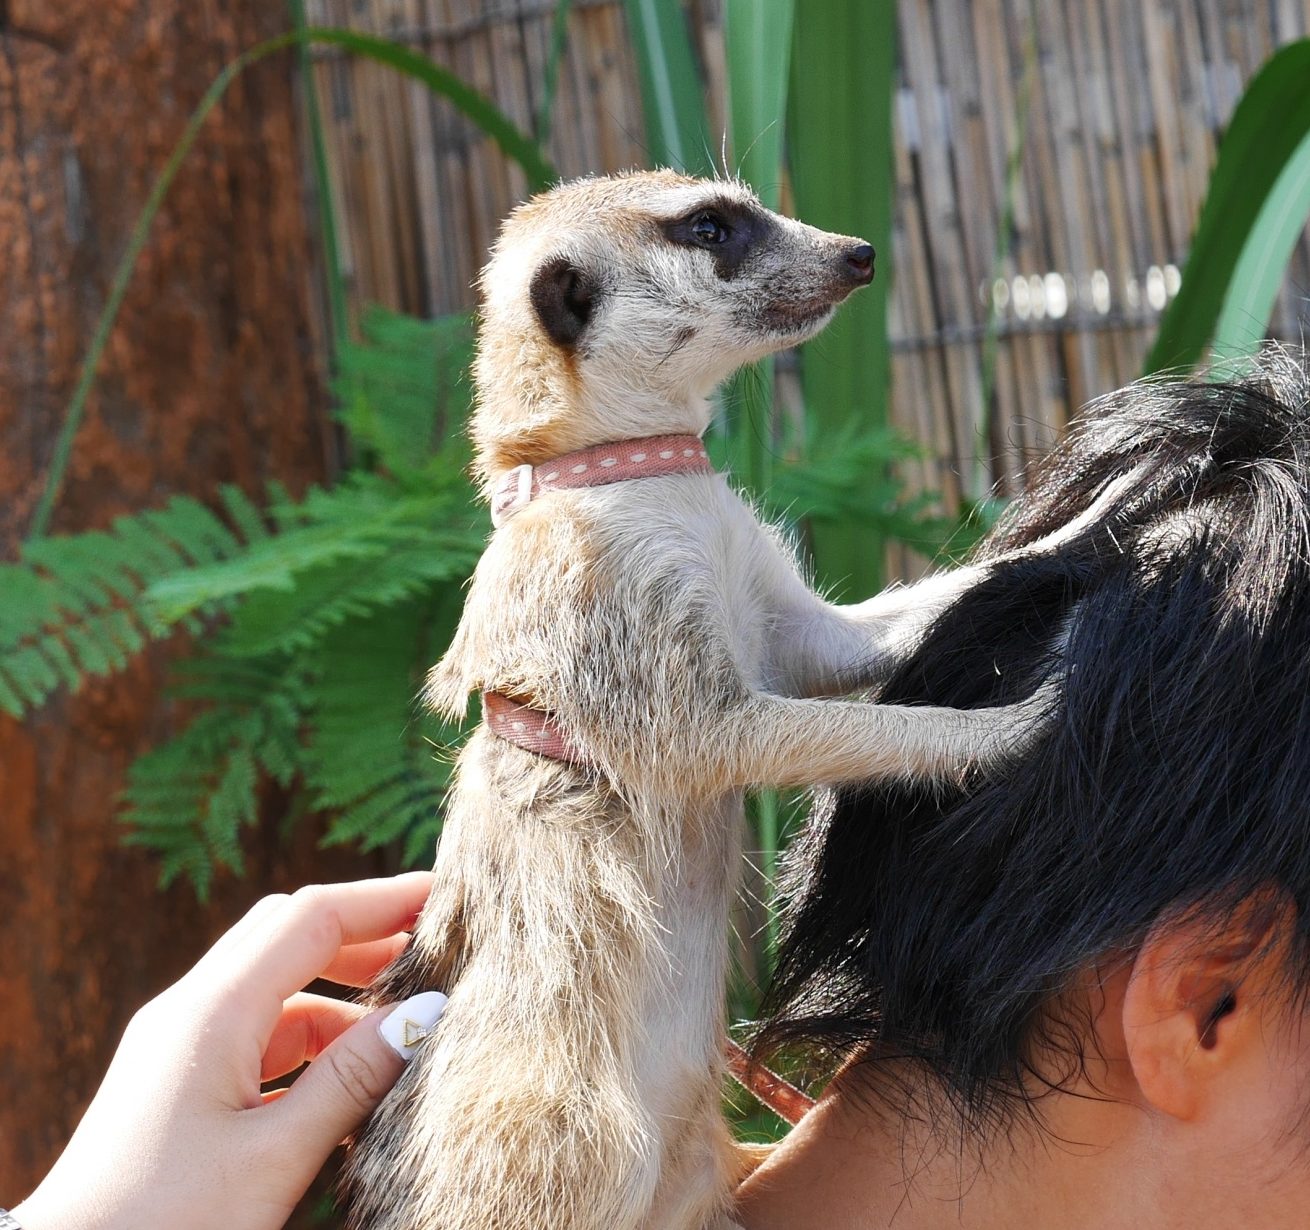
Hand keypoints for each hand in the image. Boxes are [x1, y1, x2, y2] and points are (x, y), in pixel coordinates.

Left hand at [14, 873, 442, 1229]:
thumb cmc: (166, 1227)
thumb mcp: (274, 1158)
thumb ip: (353, 1080)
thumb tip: (428, 1014)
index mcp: (210, 1012)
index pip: (311, 917)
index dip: (382, 898)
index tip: (445, 894)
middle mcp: (189, 1011)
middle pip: (288, 935)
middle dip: (363, 933)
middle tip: (432, 945)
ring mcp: (179, 1045)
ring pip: (274, 987)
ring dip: (340, 993)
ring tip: (404, 1022)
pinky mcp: (176, 1081)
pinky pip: (256, 1033)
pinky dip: (310, 1038)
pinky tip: (351, 1075)